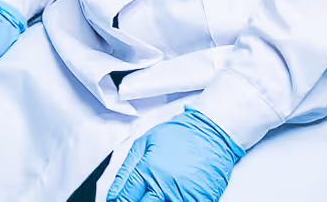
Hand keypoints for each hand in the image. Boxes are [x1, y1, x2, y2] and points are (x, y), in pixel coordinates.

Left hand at [106, 108, 243, 201]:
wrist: (212, 132)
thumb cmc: (180, 134)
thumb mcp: (144, 143)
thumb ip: (126, 170)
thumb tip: (114, 192)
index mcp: (148, 171)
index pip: (125, 198)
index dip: (118, 201)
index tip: (117, 201)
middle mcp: (165, 186)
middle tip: (136, 197)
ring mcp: (184, 196)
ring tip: (156, 194)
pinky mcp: (201, 200)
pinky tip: (170, 196)